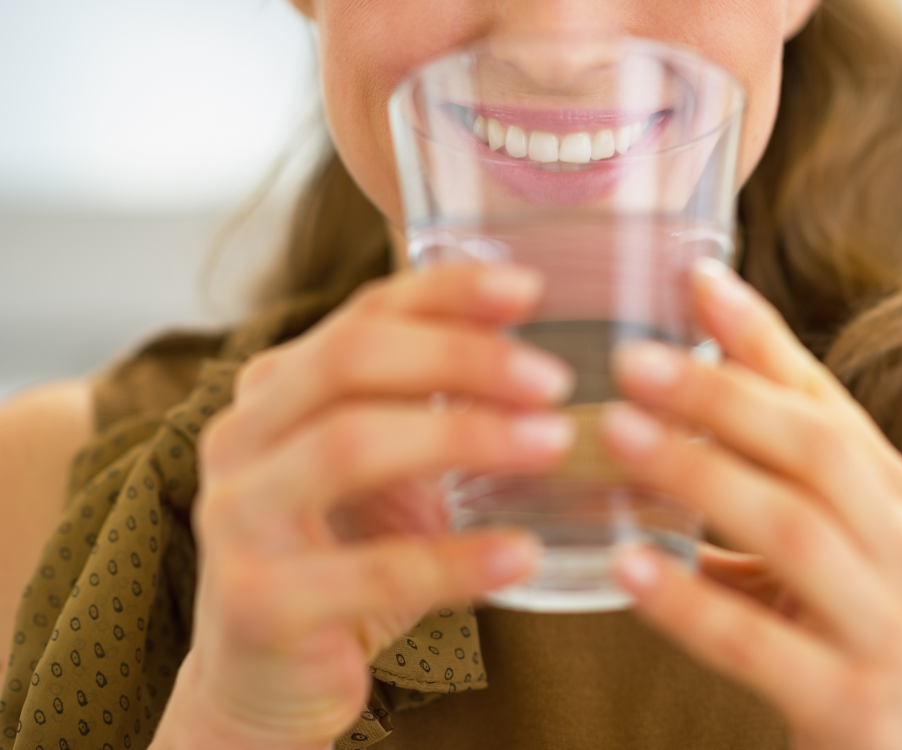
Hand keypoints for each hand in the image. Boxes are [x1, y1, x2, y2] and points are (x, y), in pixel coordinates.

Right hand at [153, 264, 574, 749]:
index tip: (531, 289)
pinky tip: (521, 556)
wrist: (268, 677)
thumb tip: (531, 354)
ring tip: (551, 444)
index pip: (362, 314)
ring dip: (464, 436)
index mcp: (275, 390)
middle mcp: (242, 437)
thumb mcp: (383, 470)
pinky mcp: (259, 603)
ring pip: (350, 444)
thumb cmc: (341, 555)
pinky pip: (373, 570)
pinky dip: (457, 560)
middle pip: (350, 359)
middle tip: (553, 381)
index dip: (446, 292)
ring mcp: (239, 518)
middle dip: (462, 357)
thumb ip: (427, 407)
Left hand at [602, 259, 901, 749]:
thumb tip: (678, 411)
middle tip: (634, 359)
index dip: (760, 337)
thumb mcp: (846, 546)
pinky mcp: (852, 703)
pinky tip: (626, 566)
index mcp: (900, 498)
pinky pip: (756, 642)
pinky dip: (687, 599)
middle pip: (814, 448)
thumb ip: (780, 483)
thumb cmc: (874, 634)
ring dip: (698, 474)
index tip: (695, 278)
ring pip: (791, 528)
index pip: (826, 401)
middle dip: (722, 396)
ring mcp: (888, 626)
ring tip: (617, 434)